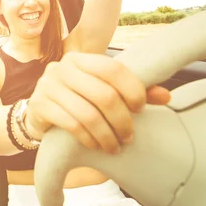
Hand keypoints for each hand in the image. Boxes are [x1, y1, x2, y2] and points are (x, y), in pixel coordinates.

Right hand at [26, 52, 170, 153]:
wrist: (38, 113)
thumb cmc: (75, 100)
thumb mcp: (99, 91)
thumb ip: (129, 91)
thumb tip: (166, 96)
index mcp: (80, 59)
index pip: (113, 68)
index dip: (132, 89)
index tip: (141, 108)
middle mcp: (61, 67)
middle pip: (103, 94)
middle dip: (121, 120)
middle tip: (129, 136)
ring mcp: (48, 85)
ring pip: (87, 113)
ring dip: (106, 134)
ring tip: (115, 146)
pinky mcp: (39, 105)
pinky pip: (71, 124)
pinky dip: (88, 138)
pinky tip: (96, 146)